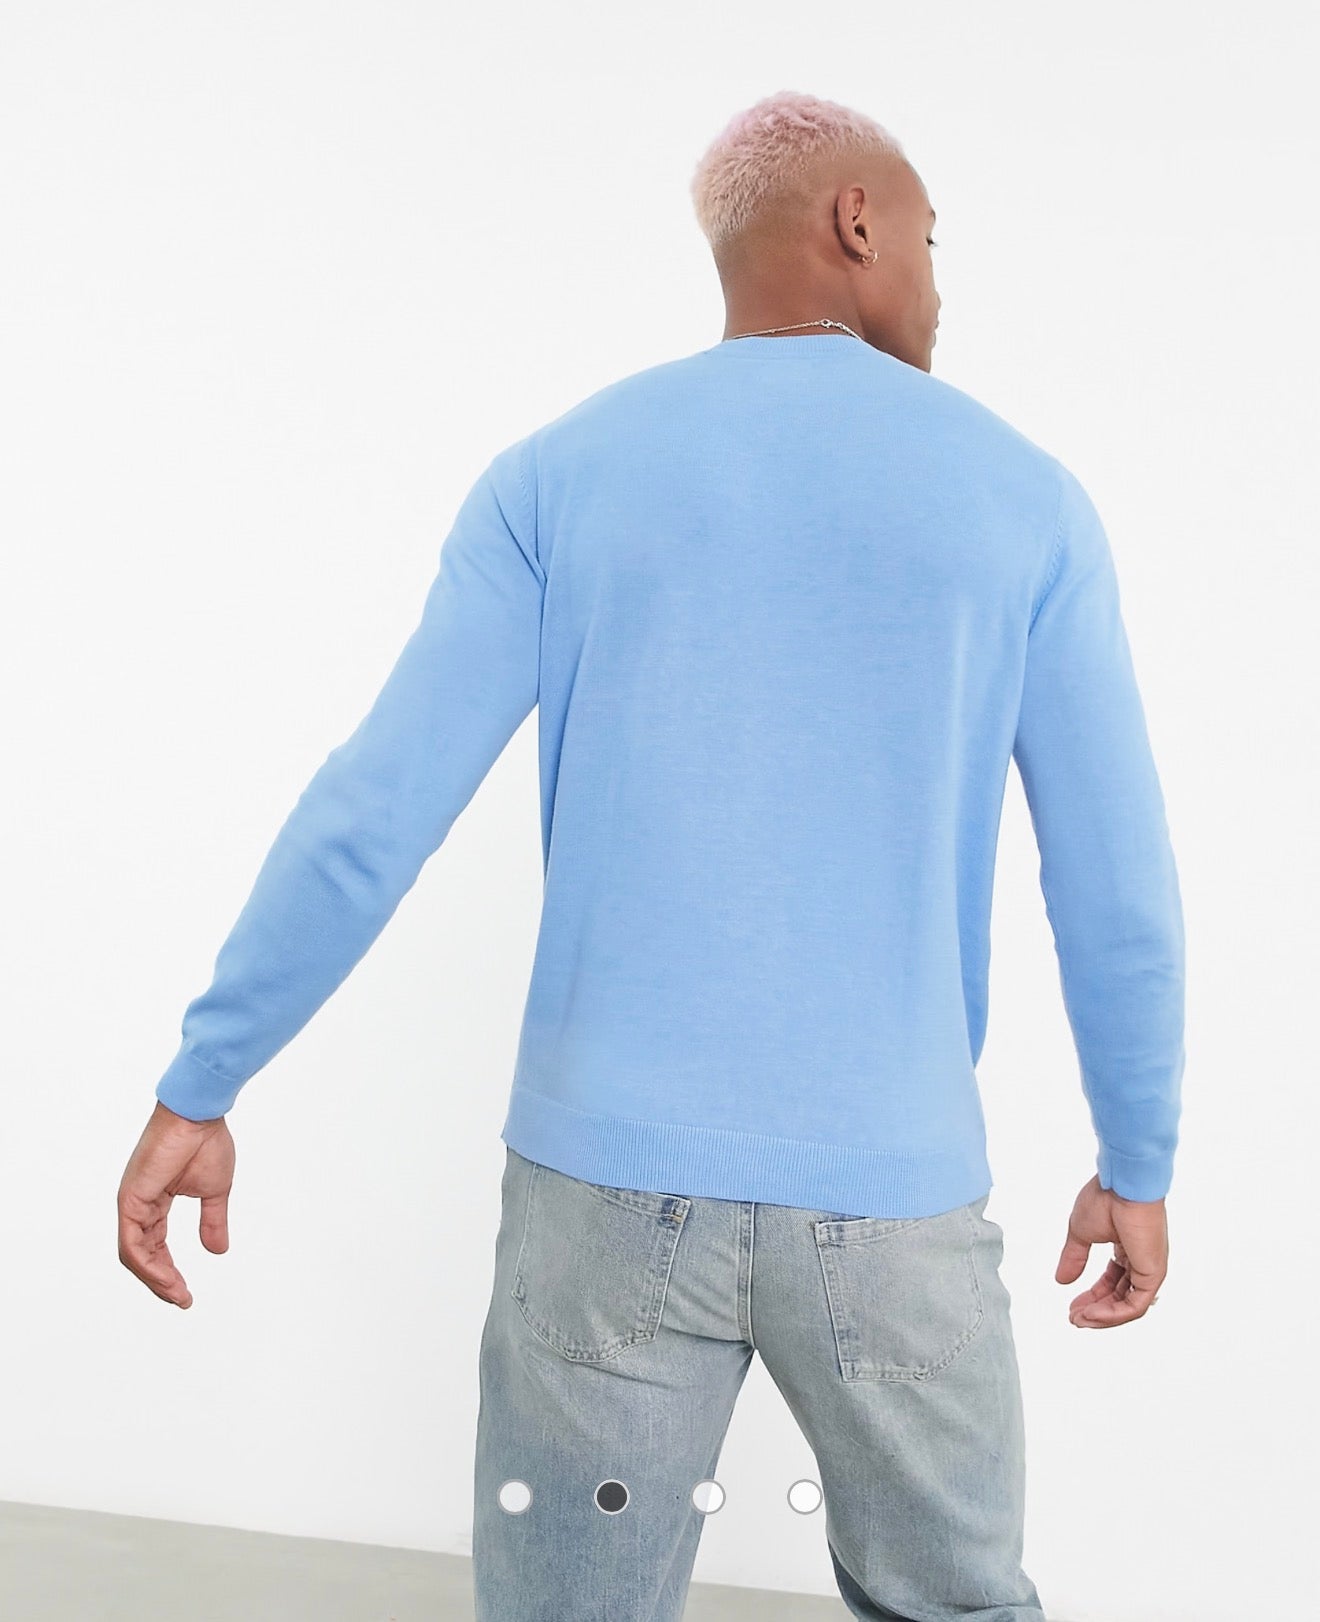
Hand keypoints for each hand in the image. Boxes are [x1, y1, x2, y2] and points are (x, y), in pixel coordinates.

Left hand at [118, 1101, 234, 1307]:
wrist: (199, 1115)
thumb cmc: (206, 1142)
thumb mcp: (214, 1191)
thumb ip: (212, 1221)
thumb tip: (218, 1250)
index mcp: (154, 1201)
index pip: (155, 1246)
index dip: (169, 1272)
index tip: (186, 1294)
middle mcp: (138, 1204)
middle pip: (141, 1256)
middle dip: (161, 1282)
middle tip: (182, 1300)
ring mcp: (132, 1202)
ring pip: (134, 1255)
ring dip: (155, 1279)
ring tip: (177, 1295)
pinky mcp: (131, 1199)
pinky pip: (132, 1243)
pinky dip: (147, 1265)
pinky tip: (165, 1278)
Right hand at [1056, 1174, 1166, 1328]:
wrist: (1124, 1185)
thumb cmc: (1106, 1198)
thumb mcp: (1081, 1232)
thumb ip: (1074, 1258)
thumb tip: (1062, 1280)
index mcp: (1127, 1248)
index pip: (1111, 1280)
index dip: (1092, 1295)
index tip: (1073, 1306)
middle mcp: (1141, 1260)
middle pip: (1119, 1296)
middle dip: (1096, 1309)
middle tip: (1075, 1318)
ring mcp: (1149, 1268)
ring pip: (1128, 1305)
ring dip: (1103, 1316)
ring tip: (1080, 1319)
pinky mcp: (1153, 1274)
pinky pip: (1135, 1304)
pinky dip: (1113, 1314)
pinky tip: (1092, 1314)